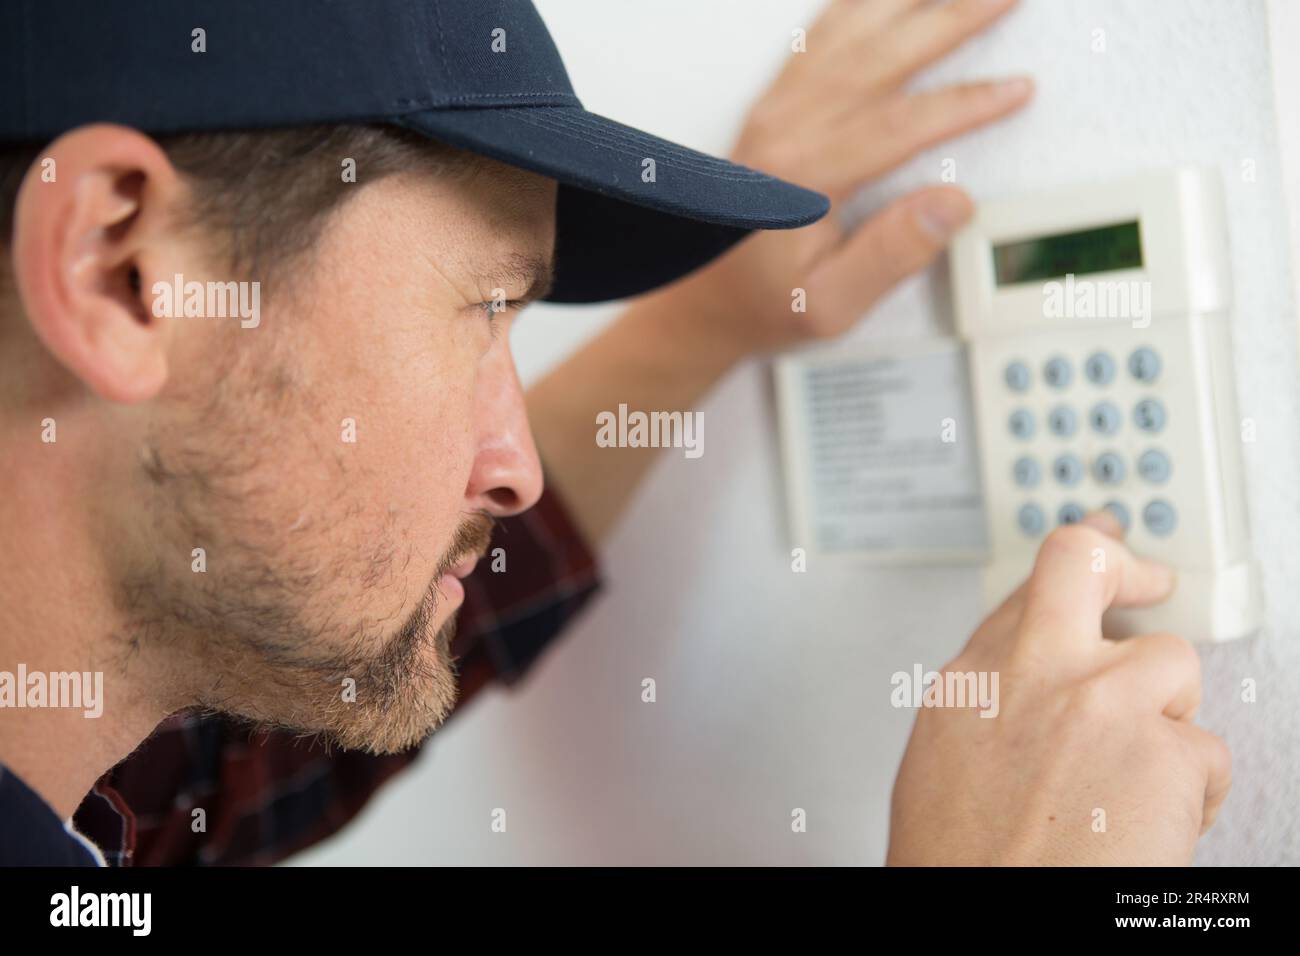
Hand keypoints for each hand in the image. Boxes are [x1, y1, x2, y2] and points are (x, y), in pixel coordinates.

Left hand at [666, 0, 1031, 353]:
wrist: (702, 299)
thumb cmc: (762, 303)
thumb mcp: (830, 304)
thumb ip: (891, 256)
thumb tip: (952, 205)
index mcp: (801, 177)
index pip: (901, 124)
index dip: (967, 103)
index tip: (1018, 89)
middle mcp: (783, 129)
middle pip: (879, 55)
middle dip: (952, 17)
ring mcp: (774, 110)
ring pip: (848, 29)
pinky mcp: (773, 105)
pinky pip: (819, 35)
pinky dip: (856, 4)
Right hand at [887, 512, 1231, 864]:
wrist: (985, 918)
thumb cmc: (961, 861)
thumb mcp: (945, 758)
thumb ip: (991, 697)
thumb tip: (1025, 670)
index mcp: (972, 681)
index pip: (1028, 592)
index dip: (1073, 565)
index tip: (1100, 546)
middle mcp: (1033, 674)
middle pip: (1084, 566)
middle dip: (1125, 567)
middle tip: (1148, 580)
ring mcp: (1099, 703)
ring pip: (1170, 661)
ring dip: (1166, 715)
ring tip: (1138, 773)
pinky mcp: (1163, 751)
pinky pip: (1206, 749)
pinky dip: (1192, 789)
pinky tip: (1152, 820)